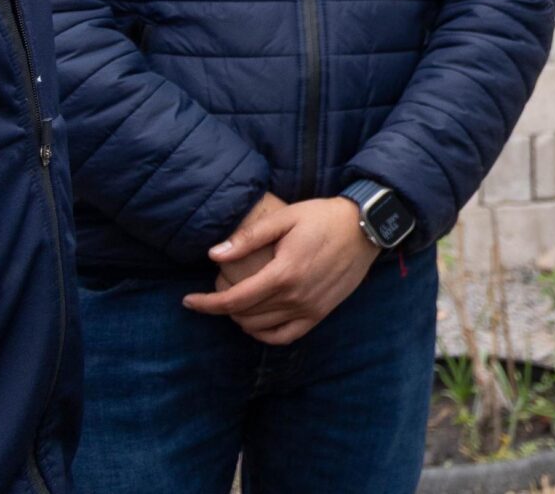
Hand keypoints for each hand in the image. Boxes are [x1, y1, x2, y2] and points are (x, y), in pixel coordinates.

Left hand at [183, 193, 377, 344]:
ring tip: (233, 304)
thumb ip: (248, 238)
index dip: (206, 303)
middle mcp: (296, 296)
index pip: (233, 300)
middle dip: (221, 308)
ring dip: (240, 320)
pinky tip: (256, 323)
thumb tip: (214, 255)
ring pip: (262, 328)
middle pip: (244, 315)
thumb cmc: (323, 217)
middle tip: (214, 292)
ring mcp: (310, 308)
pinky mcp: (321, 313)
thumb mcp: (285, 218)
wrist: (367, 227)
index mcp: (283, 273)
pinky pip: (286, 336)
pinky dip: (265, 335)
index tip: (187, 300)